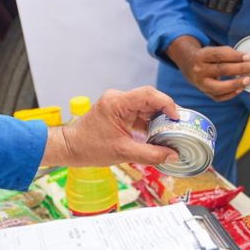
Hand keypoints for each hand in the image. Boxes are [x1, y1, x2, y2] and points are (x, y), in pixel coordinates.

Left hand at [40, 87, 179, 167]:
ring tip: (169, 134)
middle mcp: (118, 98)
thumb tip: (173, 156)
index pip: (148, 94)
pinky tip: (156, 136)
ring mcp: (118, 104)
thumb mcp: (123, 153)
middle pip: (149, 99)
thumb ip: (150, 154)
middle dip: (165, 113)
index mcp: (117, 102)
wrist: (70, 148)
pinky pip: (139, 114)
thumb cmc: (90, 148)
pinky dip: (148, 124)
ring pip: (146, 107)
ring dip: (158, 120)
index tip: (177, 119)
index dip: (166, 104)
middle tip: (178, 128)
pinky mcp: (118, 112)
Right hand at [167, 36, 249, 101]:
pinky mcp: (204, 92)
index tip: (249, 57)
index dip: (235, 56)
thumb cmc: (207, 57)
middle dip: (241, 68)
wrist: (189, 66)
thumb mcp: (212, 51)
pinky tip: (240, 89)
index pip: (219, 55)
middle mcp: (199, 70)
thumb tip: (248, 59)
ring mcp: (201, 83)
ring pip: (219, 86)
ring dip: (236, 84)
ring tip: (249, 80)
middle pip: (222, 69)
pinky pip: (218, 97)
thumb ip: (227, 54)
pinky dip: (230, 94)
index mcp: (201, 56)